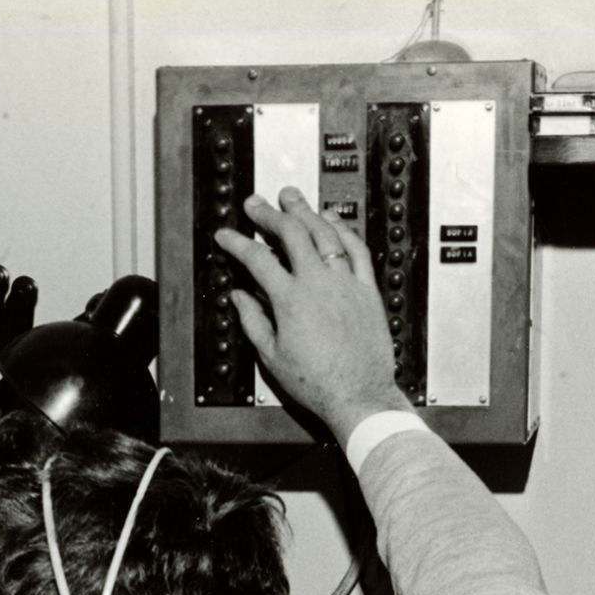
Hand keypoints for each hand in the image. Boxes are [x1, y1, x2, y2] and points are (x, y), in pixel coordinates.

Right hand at [213, 187, 408, 445]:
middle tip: (256, 204)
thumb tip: (240, 297)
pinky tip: (332, 221)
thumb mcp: (272, 357)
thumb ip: (253, 321)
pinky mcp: (367, 290)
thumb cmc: (318, 383)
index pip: (256, 258)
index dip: (237, 242)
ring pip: (324, 233)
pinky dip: (343, 230)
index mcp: (290, 300)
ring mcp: (346, 283)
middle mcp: (319, 284)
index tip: (226, 236)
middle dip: (268, 214)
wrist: (359, 396)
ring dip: (305, 211)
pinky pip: (356, 249)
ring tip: (291, 199)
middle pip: (291, 233)